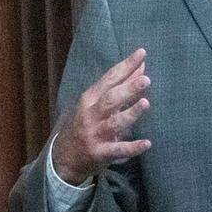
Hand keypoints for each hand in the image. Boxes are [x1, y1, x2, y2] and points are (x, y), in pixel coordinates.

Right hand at [51, 48, 152, 184]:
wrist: (63, 158)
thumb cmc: (85, 124)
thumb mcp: (97, 104)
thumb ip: (120, 87)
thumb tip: (141, 68)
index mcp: (89, 99)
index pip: (109, 79)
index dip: (125, 66)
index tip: (142, 54)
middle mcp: (91, 115)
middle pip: (110, 99)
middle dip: (128, 89)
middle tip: (146, 80)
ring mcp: (95, 135)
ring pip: (114, 123)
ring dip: (130, 113)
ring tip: (146, 103)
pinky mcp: (100, 154)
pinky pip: (118, 150)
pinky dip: (132, 148)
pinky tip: (147, 143)